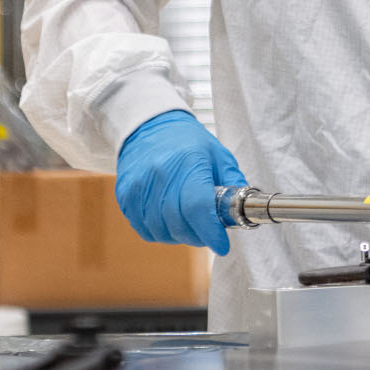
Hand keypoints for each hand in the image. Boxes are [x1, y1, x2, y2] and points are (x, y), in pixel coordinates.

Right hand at [114, 110, 241, 254]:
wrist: (149, 125)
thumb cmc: (188, 142)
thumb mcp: (218, 155)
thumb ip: (233, 184)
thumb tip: (244, 212)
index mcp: (189, 162)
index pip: (197, 207)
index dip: (211, 233)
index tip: (222, 244)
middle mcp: (160, 173)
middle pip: (179, 223)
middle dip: (198, 237)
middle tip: (207, 233)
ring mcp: (139, 185)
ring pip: (160, 231)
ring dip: (179, 236)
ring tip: (188, 224)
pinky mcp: (125, 195)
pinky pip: (144, 228)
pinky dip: (160, 232)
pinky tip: (169, 220)